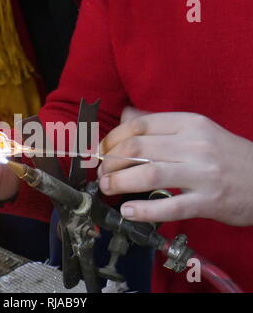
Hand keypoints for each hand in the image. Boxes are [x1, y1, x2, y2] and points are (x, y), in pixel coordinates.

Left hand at [98, 106, 252, 225]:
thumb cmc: (225, 155)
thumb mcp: (196, 129)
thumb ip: (159, 122)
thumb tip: (126, 114)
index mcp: (189, 123)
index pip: (139, 125)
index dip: (112, 138)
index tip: (101, 150)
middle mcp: (195, 145)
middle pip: (138, 148)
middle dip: (110, 161)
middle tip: (101, 173)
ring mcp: (203, 174)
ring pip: (149, 174)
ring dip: (119, 182)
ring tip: (107, 188)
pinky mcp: (209, 201)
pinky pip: (170, 207)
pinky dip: (144, 210)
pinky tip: (128, 211)